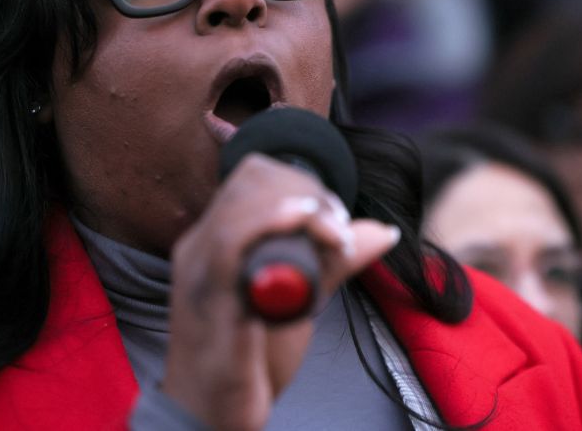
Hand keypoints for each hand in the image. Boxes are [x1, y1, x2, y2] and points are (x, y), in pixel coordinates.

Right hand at [160, 153, 400, 430]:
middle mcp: (199, 250)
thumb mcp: (297, 299)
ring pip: (241, 208)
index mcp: (214, 241)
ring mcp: (200, 276)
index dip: (298, 181)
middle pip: (248, 183)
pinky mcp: (211, 306)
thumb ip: (332, 262)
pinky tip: (305, 224)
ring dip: (298, 208)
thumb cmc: (249, 357)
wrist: (212, 417)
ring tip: (332, 231)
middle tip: (338, 226)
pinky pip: (229, 249)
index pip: (250, 175)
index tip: (334, 214)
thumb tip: (382, 231)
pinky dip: (269, 226)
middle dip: (305, 190)